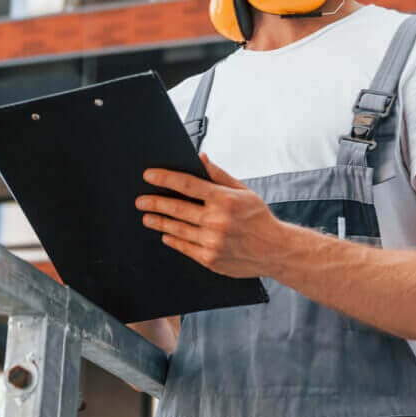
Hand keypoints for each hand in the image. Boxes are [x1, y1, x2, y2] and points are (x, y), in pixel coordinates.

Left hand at [135, 153, 291, 278]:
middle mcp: (217, 221)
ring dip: (158, 222)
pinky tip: (165, 235)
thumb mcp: (243, 191)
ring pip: (177, 229)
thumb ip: (219, 175)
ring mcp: (212, 242)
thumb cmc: (258, 218)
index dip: (165, 178)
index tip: (148, 175)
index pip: (187, 185)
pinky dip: (172, 240)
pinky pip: (184, 247)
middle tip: (140, 200)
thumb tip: (200, 157)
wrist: (275, 250)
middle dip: (154, 202)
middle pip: (176, 208)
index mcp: (224, 200)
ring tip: (147, 217)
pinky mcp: (210, 259)